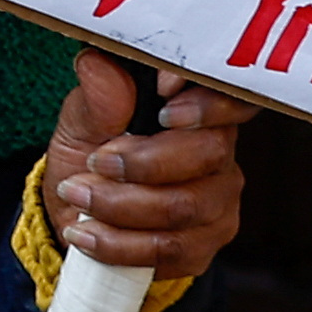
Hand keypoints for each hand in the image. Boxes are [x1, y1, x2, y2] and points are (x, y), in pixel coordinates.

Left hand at [45, 52, 250, 283]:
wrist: (79, 217)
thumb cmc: (91, 157)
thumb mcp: (84, 120)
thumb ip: (99, 95)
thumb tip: (98, 61)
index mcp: (200, 114)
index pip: (234, 101)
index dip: (210, 102)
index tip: (163, 100)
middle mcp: (220, 160)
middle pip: (207, 154)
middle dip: (141, 161)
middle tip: (95, 162)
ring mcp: (216, 207)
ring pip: (182, 207)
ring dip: (119, 204)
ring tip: (77, 195)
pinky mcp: (201, 249)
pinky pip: (168, 250)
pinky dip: (118, 243)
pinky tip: (86, 232)